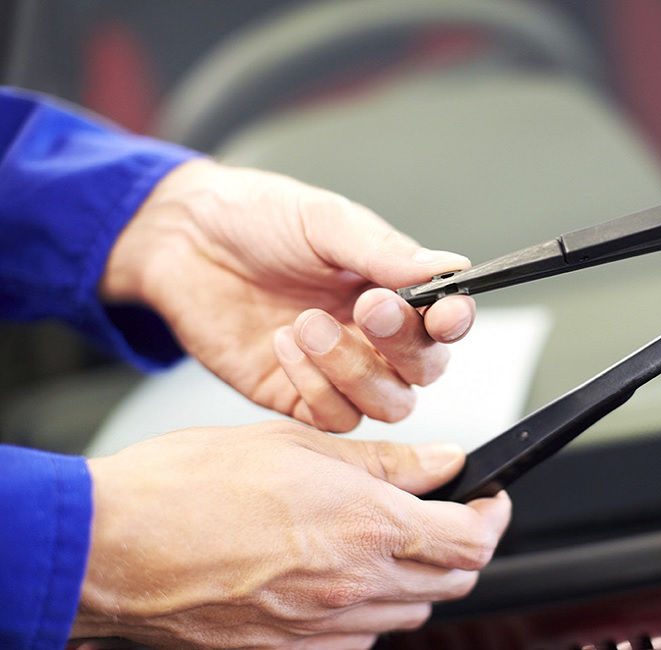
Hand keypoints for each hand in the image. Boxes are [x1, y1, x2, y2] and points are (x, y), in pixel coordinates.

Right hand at [72, 421, 510, 648]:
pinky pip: (359, 637)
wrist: (111, 548)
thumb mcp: (297, 446)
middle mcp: (353, 587)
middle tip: (444, 513)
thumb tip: (443, 462)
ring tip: (383, 537)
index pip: (471, 539)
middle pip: (454, 582)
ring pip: (410, 613)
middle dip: (462, 545)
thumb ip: (386, 462)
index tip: (489, 498)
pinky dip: (369, 607)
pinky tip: (340, 573)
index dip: (493, 516)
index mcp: (365, 527)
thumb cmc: (188, 487)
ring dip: (416, 577)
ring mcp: (322, 630)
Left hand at [101, 159, 474, 430]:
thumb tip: (448, 267)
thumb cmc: (256, 218)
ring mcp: (339, 371)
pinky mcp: (298, 396)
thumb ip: (385, 251)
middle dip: (403, 346)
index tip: (444, 314)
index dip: (455, 324)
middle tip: (369, 308)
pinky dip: (314, 386)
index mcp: (393, 289)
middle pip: (424, 371)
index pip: (445, 322)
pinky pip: (333, 418)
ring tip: (307, 321)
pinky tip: (283, 343)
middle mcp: (374, 336)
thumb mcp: (323, 221)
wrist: (183, 240)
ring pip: (386, 404)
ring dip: (353, 369)